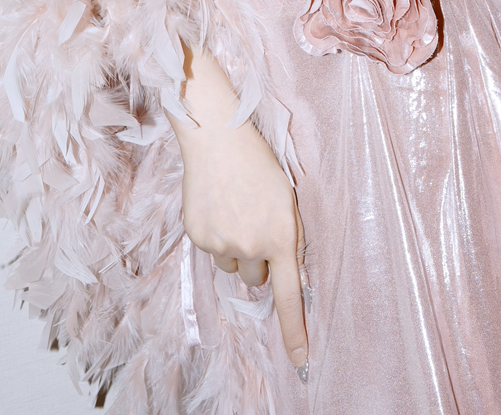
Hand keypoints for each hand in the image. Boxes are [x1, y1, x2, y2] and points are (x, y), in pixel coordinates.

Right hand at [168, 52, 308, 373]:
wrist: (217, 137)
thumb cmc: (258, 163)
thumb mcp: (287, 198)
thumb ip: (291, 237)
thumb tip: (287, 273)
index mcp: (280, 237)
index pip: (289, 296)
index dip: (295, 332)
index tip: (302, 362)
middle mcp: (251, 246)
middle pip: (256, 277)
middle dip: (257, 258)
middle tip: (254, 221)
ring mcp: (221, 244)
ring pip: (232, 265)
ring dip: (235, 247)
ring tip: (234, 207)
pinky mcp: (198, 237)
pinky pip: (212, 250)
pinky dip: (215, 234)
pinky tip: (216, 204)